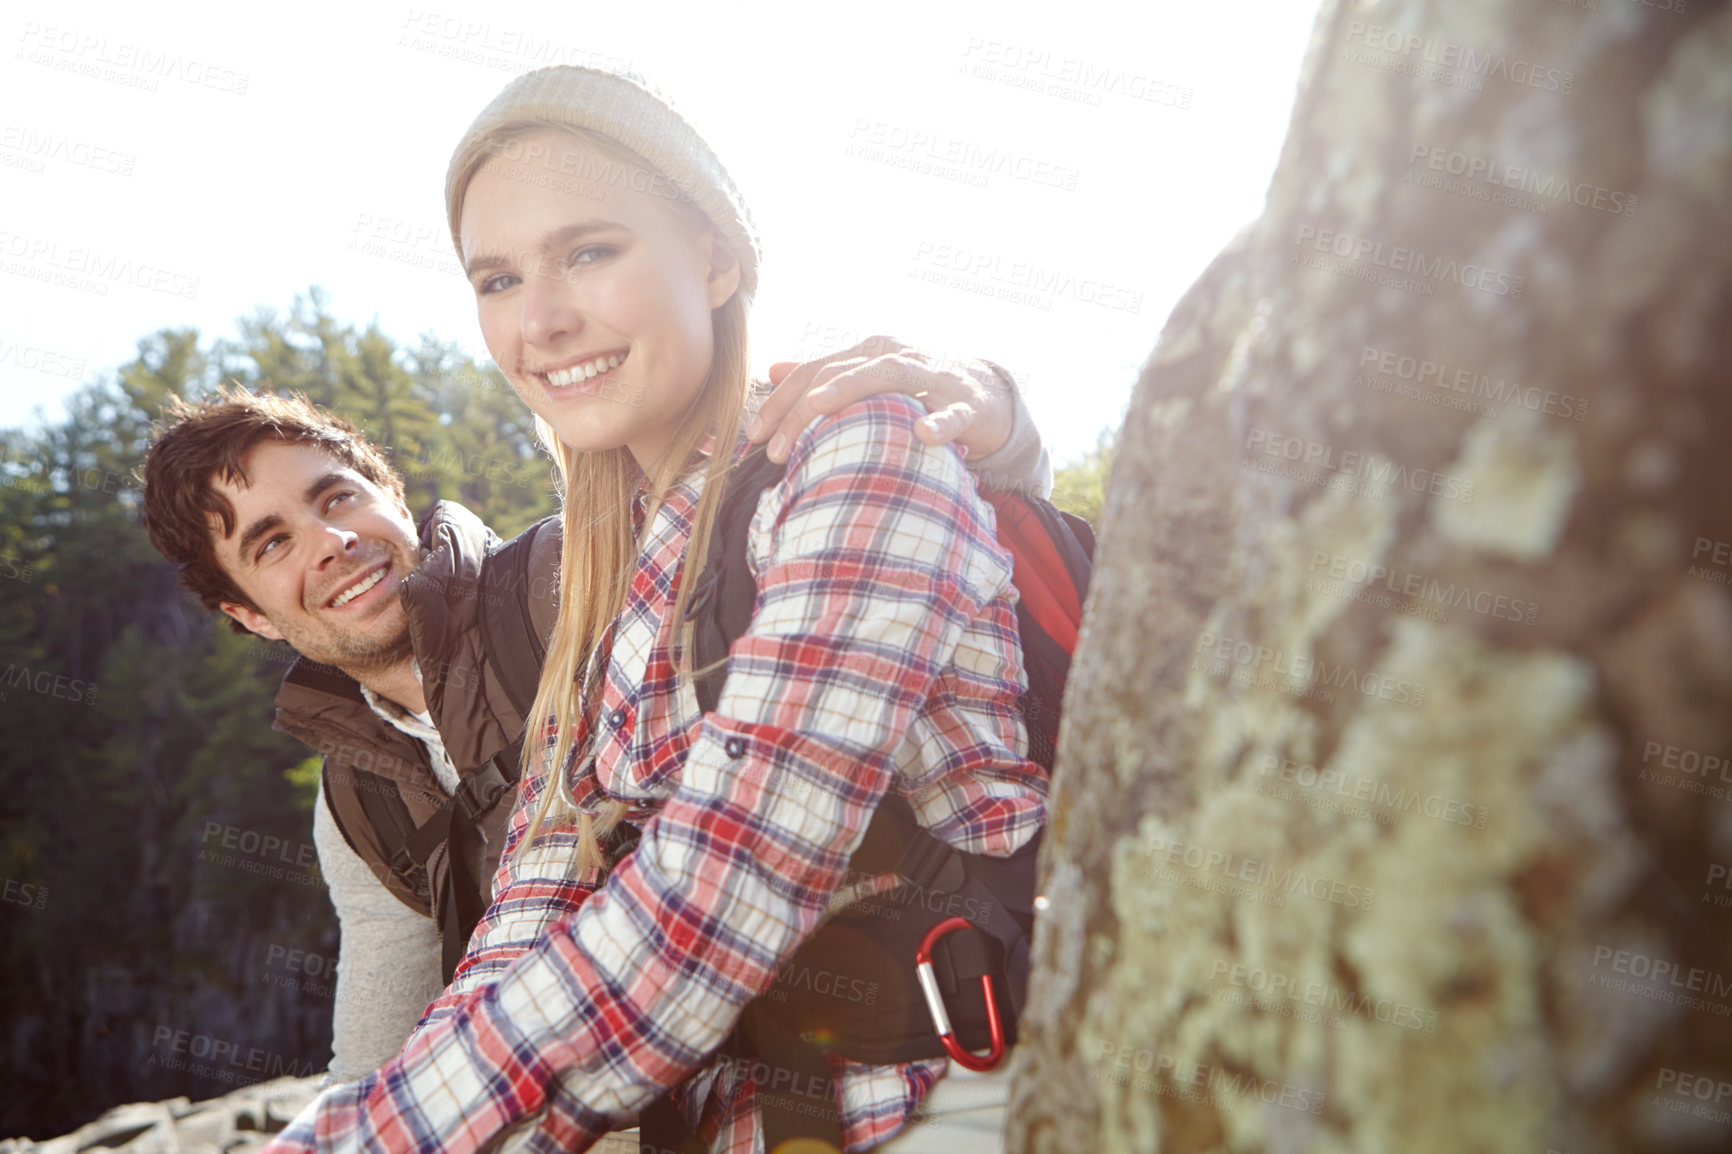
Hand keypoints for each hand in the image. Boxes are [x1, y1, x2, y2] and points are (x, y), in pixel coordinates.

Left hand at [745, 335, 1017, 463]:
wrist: (989, 396)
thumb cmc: (921, 391)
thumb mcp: (871, 379)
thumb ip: (825, 374)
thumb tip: (772, 370)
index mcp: (870, 353)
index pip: (816, 370)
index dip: (782, 400)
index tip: (755, 436)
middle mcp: (897, 356)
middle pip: (842, 372)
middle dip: (802, 407)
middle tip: (776, 448)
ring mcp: (934, 376)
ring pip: (889, 376)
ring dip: (852, 389)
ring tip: (820, 406)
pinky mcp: (968, 404)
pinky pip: (952, 413)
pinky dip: (939, 422)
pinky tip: (922, 434)